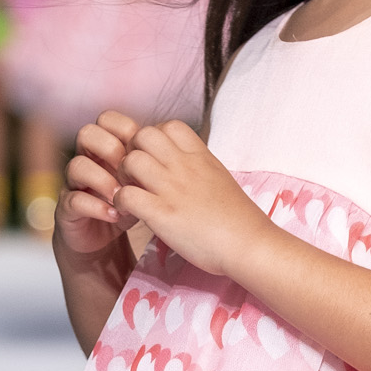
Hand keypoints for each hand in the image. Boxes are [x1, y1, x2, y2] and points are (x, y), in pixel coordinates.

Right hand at [57, 110, 142, 259]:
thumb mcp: (145, 182)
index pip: (107, 120)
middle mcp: (86, 159)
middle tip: (131, 172)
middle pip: (87, 133)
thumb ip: (154, 163)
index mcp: (105, 147)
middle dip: (110, 150)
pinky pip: (73, 199)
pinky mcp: (67, 208)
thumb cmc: (129, 204)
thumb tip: (176, 149)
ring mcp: (73, 182)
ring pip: (77, 165)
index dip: (125, 130)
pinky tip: (115, 215)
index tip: (146, 152)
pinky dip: (96, 207)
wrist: (105, 239)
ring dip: (103, 180)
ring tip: (122, 195)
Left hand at [71, 116, 265, 278]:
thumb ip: (198, 168)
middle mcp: (185, 167)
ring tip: (129, 191)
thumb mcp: (220, 179)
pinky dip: (121, 202)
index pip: (170, 125)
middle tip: (134, 173)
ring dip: (122, 175)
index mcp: (201, 156)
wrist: (249, 245)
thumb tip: (184, 167)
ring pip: (131, 160)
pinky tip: (128, 212)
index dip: (155, 138)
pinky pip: (127, 195)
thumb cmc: (238, 219)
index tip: (155, 157)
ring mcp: (173, 189)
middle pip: (144, 135)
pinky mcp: (163, 214)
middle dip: (132, 150)